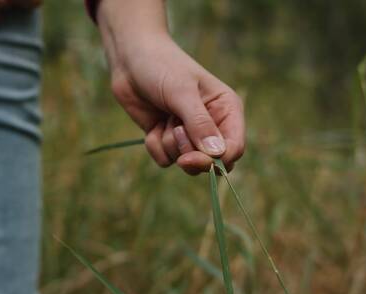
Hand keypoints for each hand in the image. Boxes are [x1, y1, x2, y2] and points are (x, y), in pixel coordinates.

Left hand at [98, 1, 244, 174]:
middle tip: (175, 132)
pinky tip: (153, 125)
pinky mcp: (167, 138)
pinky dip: (155, 145)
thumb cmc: (162, 66)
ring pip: (186, 163)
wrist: (130, 58)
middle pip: (212, 162)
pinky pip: (165, 159)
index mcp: (226, 110)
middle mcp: (212, 125)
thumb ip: (199, 124)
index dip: (218, 160)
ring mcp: (188, 134)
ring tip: (166, 116)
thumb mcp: (182, 92)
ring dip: (170, 143)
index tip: (193, 158)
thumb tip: (217, 154)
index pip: (234, 148)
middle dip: (191, 154)